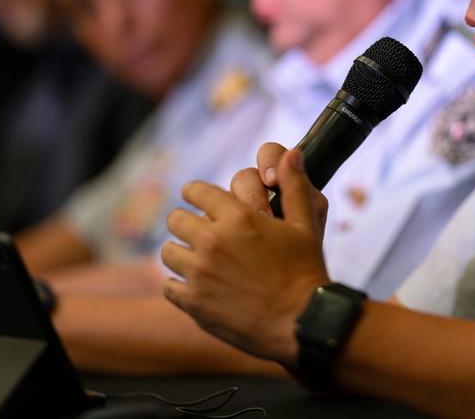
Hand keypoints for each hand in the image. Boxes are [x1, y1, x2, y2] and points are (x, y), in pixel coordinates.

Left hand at [162, 146, 330, 365]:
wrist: (302, 321)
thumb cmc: (306, 270)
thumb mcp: (305, 224)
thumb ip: (294, 185)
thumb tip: (292, 153)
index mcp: (237, 216)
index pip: (196, 191)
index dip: (196, 194)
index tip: (197, 200)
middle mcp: (212, 241)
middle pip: (175, 220)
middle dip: (187, 224)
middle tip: (202, 234)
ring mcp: (200, 273)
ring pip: (168, 252)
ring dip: (182, 254)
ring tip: (200, 262)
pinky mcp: (193, 303)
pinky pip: (169, 286)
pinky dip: (181, 286)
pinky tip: (200, 288)